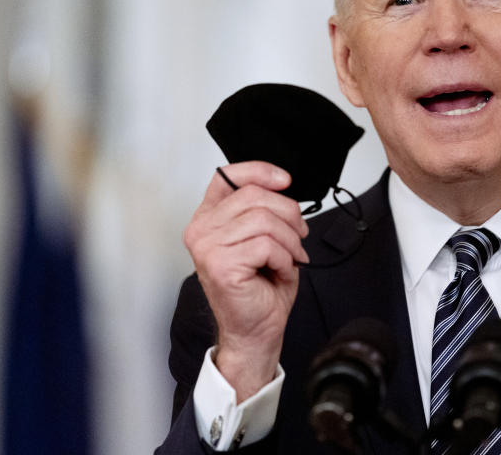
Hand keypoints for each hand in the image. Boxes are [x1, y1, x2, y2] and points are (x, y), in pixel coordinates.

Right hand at [183, 161, 309, 399]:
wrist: (258, 329)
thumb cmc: (261, 286)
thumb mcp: (264, 236)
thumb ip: (263, 208)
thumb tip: (281, 184)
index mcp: (209, 218)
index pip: (227, 176)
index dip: (260, 171)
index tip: (284, 181)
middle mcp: (201, 230)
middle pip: (254, 196)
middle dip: (289, 214)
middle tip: (299, 236)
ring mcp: (207, 247)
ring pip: (264, 220)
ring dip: (289, 240)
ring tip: (290, 257)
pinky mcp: (221, 265)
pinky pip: (266, 245)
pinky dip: (284, 258)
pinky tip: (279, 271)